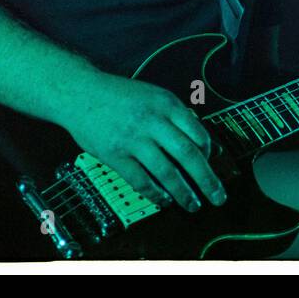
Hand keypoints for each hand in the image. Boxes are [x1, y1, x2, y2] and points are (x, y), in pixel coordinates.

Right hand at [58, 71, 225, 210]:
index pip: (198, 133)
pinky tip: (164, 200)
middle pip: (188, 155)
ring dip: (184, 192)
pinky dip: (156, 193)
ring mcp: (133, 139)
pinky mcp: (115, 154)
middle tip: (218, 197)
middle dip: (207, 180)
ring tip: (193, 204)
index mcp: (166, 104)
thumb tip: (204, 144)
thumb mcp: (153, 96)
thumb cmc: (119, 96)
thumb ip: (176, 117)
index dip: (210, 154)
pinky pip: (141, 180)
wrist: (80, 92)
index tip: (213, 165)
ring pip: (167, 172)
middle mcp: (152, 121)